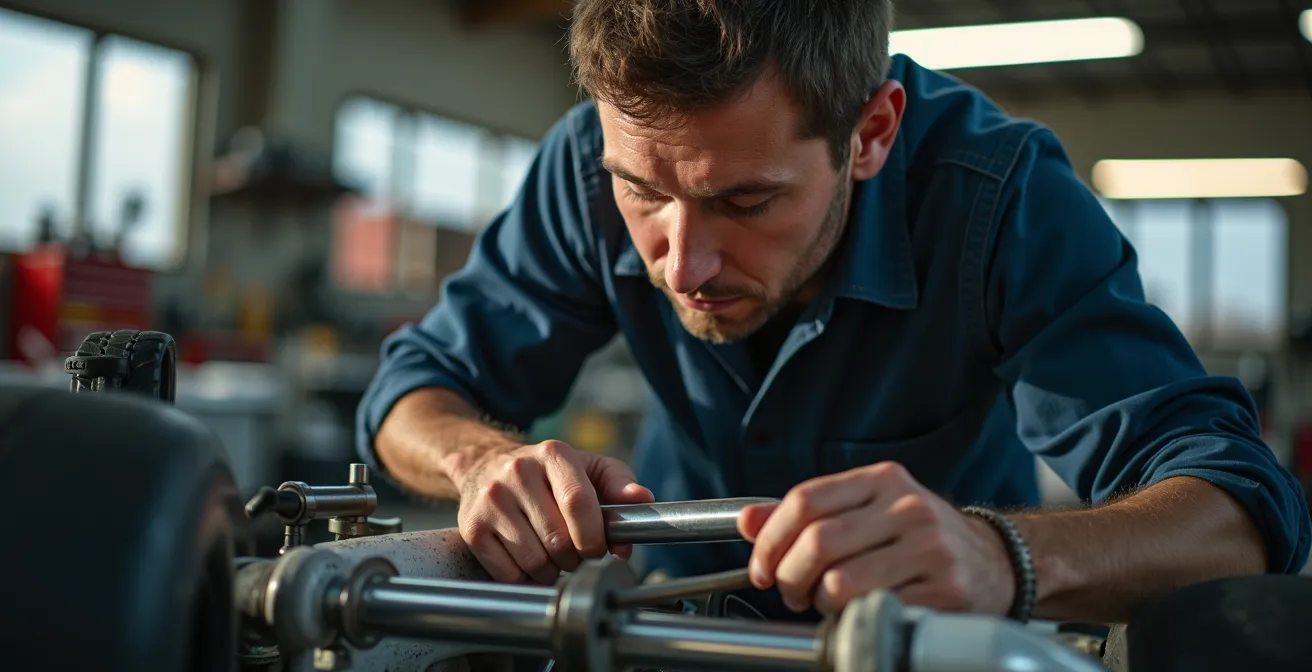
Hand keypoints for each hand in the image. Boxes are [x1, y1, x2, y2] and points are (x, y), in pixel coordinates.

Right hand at [456, 439, 653, 584]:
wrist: (486, 466)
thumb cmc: (549, 473)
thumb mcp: (589, 467)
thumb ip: (620, 485)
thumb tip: (644, 502)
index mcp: (553, 454)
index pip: (578, 503)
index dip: (594, 536)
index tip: (599, 548)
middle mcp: (518, 472)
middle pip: (559, 540)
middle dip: (575, 557)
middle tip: (575, 552)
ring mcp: (491, 501)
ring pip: (535, 561)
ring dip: (552, 571)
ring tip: (553, 556)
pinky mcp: (472, 528)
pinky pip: (508, 574)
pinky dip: (526, 578)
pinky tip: (529, 562)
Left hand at [738, 462, 1014, 615]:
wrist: (997, 562)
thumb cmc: (921, 537)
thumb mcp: (868, 510)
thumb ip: (809, 514)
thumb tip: (747, 521)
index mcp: (883, 480)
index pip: (805, 500)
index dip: (770, 538)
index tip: (762, 566)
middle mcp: (908, 507)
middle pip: (818, 542)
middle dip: (789, 576)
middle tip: (791, 592)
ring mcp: (930, 548)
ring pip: (841, 582)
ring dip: (820, 603)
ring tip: (827, 603)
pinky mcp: (945, 590)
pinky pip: (874, 609)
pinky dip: (854, 618)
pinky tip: (860, 612)